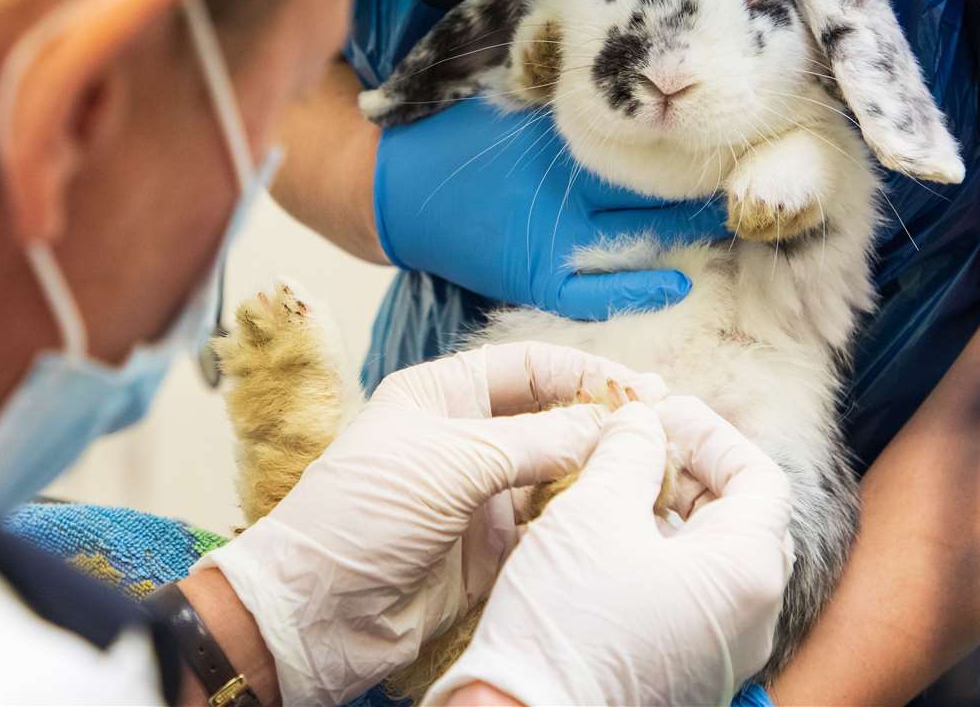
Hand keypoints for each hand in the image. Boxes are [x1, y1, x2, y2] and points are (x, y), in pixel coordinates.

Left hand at [197, 341, 669, 706]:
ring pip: (555, 475)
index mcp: (440, 397)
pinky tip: (620, 517)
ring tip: (654, 474)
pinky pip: (548, 526)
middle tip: (662, 431)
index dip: (584, 373)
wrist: (318, 612)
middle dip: (600, 423)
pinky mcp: (490, 550)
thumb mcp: (452, 462)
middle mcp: (464, 440)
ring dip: (598, 473)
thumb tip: (608, 424)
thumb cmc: (361, 515)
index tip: (639, 388)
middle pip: (549, 419)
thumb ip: (536, 441)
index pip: (527, 368)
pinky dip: (582, 520)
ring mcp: (478, 496)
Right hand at [374, 98, 727, 319]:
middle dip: (703, 182)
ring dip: (686, 229)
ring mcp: (550, 241)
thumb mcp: (508, 96)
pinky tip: (681, 280)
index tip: (737, 126)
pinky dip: (638, 288)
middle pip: (653, 188)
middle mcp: (562, 192)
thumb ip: (565, 90)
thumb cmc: (449, 130)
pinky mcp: (532, 277)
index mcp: (557, 140)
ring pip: (635, 237)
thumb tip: (633, 68)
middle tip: (757, 172)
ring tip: (736, 217)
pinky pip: (593, 292)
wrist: (386, 185)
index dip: (692, 137)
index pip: (643, 140)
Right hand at [426, 397, 794, 706]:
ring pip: (711, 561)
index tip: (661, 414)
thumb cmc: (567, 621)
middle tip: (638, 445)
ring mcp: (721, 654)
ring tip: (612, 487)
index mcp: (746, 573)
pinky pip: (689, 601)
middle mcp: (751, 619)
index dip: (710, 434)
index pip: (759, 477)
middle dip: (690, 472)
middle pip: (740, 519)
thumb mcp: (594, 512)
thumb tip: (642, 421)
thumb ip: (630, 451)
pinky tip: (605, 543)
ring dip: (668, 514)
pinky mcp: (687, 675)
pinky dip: (658, 559)